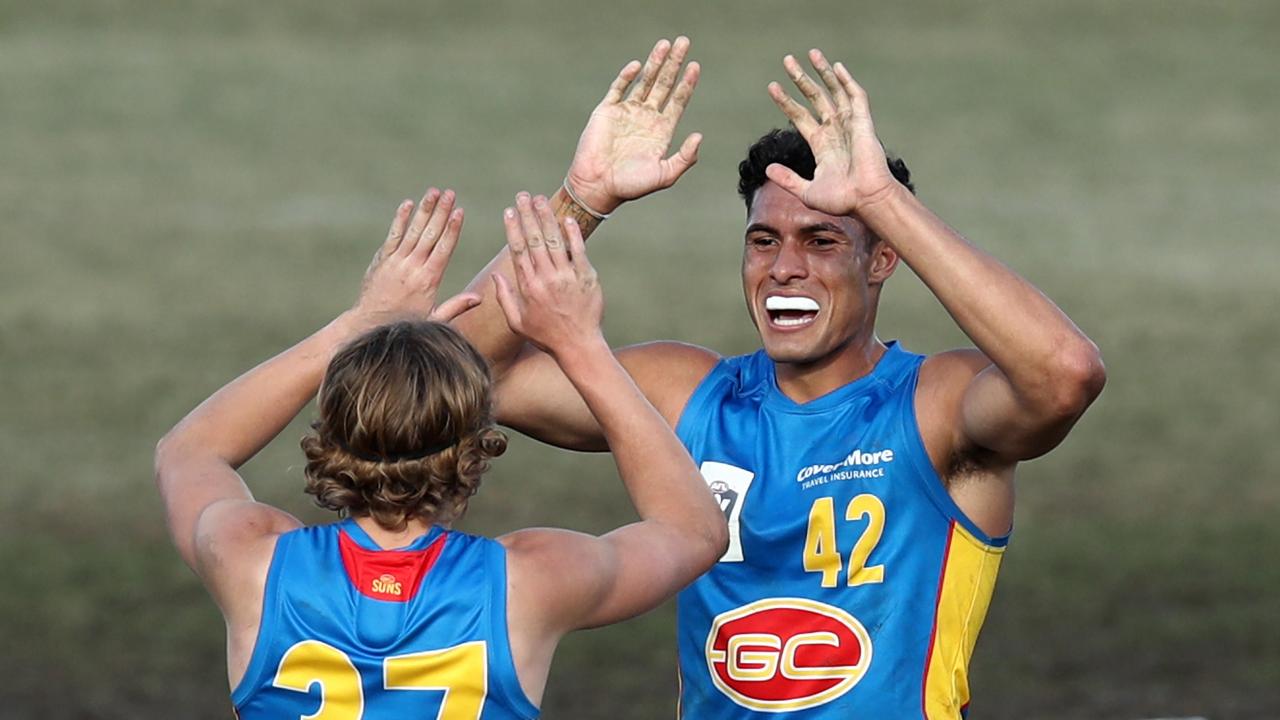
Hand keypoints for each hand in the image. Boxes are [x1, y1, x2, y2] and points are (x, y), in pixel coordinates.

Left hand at [351, 188, 479, 327]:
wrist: (369, 324)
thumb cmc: (405, 324)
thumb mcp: (434, 320)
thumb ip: (456, 307)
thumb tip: (479, 298)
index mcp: (428, 280)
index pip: (444, 248)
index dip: (452, 228)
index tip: (460, 211)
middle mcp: (413, 266)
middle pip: (430, 234)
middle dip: (441, 212)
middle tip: (450, 193)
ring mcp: (396, 261)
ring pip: (413, 231)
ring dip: (424, 210)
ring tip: (434, 192)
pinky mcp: (382, 259)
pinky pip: (393, 235)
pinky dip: (400, 219)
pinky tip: (407, 204)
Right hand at [492, 193, 603, 356]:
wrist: (579, 345)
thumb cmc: (546, 336)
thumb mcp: (518, 322)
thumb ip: (504, 297)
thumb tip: (495, 274)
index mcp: (528, 287)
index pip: (518, 250)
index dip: (512, 228)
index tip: (508, 211)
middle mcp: (546, 278)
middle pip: (534, 239)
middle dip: (527, 214)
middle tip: (522, 196)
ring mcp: (567, 276)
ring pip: (554, 240)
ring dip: (546, 217)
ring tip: (540, 199)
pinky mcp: (587, 277)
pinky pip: (578, 250)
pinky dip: (572, 233)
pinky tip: (566, 218)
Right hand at [565, 37, 702, 215]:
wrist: (598, 186)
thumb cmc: (631, 185)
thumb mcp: (665, 175)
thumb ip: (685, 158)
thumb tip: (699, 135)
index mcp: (661, 131)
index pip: (678, 100)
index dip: (687, 84)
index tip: (695, 66)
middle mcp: (646, 118)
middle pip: (664, 84)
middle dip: (674, 63)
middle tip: (684, 42)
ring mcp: (627, 112)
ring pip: (644, 81)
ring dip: (655, 62)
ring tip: (665, 44)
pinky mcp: (607, 111)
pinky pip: (618, 88)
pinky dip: (627, 75)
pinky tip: (638, 65)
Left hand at [766, 49, 900, 216]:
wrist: (865, 200)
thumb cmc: (841, 201)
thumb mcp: (807, 191)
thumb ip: (788, 179)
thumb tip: (768, 169)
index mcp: (822, 146)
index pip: (800, 116)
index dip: (786, 101)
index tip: (772, 87)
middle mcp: (835, 131)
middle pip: (815, 98)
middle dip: (801, 79)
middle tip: (787, 60)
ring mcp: (849, 125)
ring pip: (835, 92)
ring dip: (823, 72)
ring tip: (811, 53)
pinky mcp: (863, 123)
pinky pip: (856, 97)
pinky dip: (847, 81)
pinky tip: (837, 67)